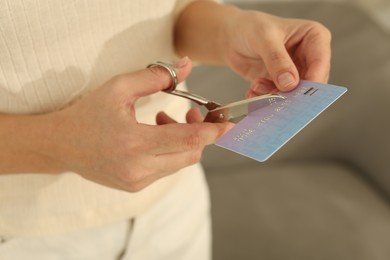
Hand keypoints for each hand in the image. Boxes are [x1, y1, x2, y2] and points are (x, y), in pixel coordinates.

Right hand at [48, 57, 228, 191]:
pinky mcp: (136, 187)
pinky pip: (166, 169)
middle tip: (189, 113)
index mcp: (134, 143)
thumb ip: (155, 77)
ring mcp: (138, 182)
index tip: (229, 125)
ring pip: (180, 163)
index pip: (187, 140)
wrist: (62, 145)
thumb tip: (187, 66)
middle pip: (190, 155)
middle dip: (199, 134)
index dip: (212, 132)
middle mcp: (139, 168)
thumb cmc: (88, 114)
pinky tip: (154, 137)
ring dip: (182, 142)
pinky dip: (169, 152)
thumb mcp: (119, 88)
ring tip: (163, 121)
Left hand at [174, 2, 330, 96]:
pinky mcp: (281, 83)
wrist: (231, 37)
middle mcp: (308, 56)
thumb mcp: (263, 38)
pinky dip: (266, 97)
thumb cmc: (250, 27)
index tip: (297, 94)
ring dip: (275, 95)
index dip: (312, 81)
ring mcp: (295, 71)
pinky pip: (279, 97)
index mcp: (314, 37)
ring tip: (258, 87)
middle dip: (291, 93)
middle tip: (276, 97)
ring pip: (294, 93)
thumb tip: (289, 83)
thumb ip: (277, 60)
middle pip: (310, 83)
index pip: (320, 63)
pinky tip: (254, 90)